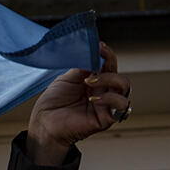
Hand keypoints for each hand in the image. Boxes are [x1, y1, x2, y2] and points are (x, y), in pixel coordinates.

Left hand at [27, 42, 131, 165]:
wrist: (44, 123)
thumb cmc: (53, 103)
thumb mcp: (67, 78)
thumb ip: (82, 68)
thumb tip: (95, 55)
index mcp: (95, 82)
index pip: (109, 65)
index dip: (107, 55)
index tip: (100, 46)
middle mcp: (103, 92)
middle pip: (120, 74)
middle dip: (110, 65)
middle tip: (94, 65)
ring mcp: (106, 105)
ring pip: (125, 88)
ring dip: (110, 80)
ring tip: (89, 82)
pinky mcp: (106, 118)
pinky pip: (120, 105)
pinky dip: (109, 98)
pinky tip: (92, 99)